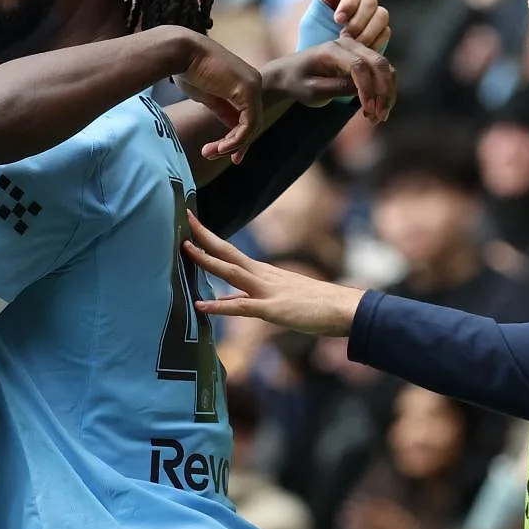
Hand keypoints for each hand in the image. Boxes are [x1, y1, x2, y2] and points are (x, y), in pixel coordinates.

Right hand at [174, 31, 263, 163]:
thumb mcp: (208, 96)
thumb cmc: (188, 69)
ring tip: (211, 153)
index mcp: (243, 83)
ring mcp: (253, 85)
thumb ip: (222, 109)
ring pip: (252, 127)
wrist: (182, 52)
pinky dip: (236, 139)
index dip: (237, 138)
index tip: (221, 152)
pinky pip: (249, 124)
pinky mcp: (248, 90)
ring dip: (232, 145)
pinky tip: (221, 147)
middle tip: (214, 156)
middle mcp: (253, 83)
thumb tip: (232, 127)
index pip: (247, 117)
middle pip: (252, 123)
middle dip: (235, 145)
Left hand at [180, 210, 363, 336]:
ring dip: (207, 260)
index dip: (210, 239)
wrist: (344, 308)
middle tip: (183, 218)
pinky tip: (201, 305)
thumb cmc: (315, 305)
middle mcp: (262, 276)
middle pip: (227, 252)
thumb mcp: (278, 299)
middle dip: (204, 236)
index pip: (230, 252)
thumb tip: (225, 301)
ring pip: (231, 272)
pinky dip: (220, 305)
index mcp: (263, 272)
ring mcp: (267, 290)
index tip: (191, 225)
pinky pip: (242, 307)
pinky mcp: (273, 309)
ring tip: (185, 249)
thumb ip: (249, 300)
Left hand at [265, 37, 396, 118]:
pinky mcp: (361, 57)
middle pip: (378, 63)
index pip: (359, 66)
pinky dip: (383, 89)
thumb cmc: (297, 82)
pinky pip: (380, 71)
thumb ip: (338, 88)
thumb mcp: (312, 90)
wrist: (289, 73)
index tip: (368, 110)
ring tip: (378, 117)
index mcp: (331, 50)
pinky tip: (376, 108)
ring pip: (384, 67)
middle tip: (379, 117)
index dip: (367, 89)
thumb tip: (365, 92)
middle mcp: (348, 44)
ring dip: (387, 92)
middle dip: (384, 92)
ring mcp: (357, 49)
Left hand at [317, 0, 391, 51]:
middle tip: (345, 36)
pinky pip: (385, 32)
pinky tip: (360, 52)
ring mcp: (372, 19)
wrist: (319, 69)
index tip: (338, 20)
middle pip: (370, 1)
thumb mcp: (311, 19)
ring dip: (368, 31)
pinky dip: (374, 42)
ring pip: (381, 15)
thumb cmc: (312, 41)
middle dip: (358, 20)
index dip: (350, 2)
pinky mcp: (380, 35)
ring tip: (353, 46)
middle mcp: (360, 4)